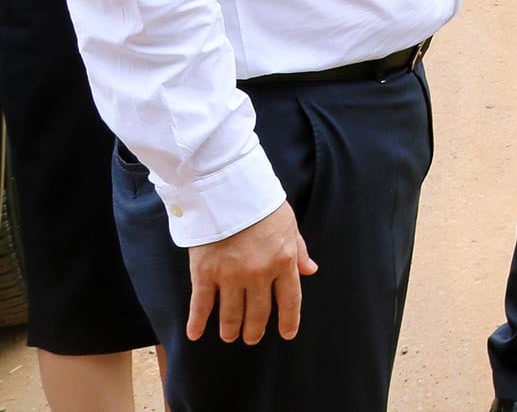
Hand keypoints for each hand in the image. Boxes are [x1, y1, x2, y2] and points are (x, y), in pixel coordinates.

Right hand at [186, 200, 317, 344]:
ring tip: (230, 336)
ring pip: (231, 315)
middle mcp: (259, 273)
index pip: (290, 300)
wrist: (228, 190)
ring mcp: (231, 275)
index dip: (289, 321)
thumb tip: (310, 271)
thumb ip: (299, 251)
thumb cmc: (262, 205)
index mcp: (284, 261)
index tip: (287, 334)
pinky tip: (195, 334)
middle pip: (259, 313)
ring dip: (230, 330)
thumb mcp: (289, 225)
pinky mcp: (205, 273)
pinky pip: (201, 305)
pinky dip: (197, 322)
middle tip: (251, 338)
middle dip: (255, 330)